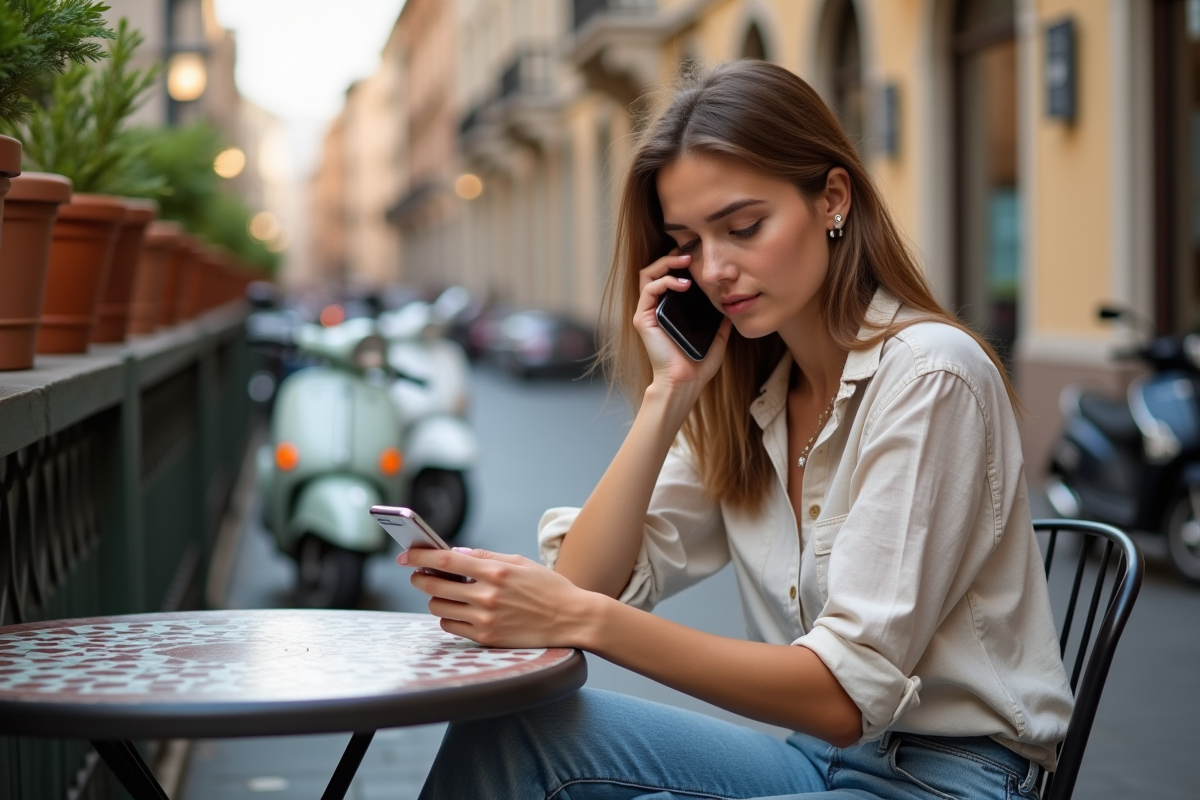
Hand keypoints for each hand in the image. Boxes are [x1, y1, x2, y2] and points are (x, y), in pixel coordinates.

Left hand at [399, 547, 597, 648]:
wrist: (571, 619)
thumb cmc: (547, 588)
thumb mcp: (519, 562)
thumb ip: (485, 557)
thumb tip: (456, 554)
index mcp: (495, 572)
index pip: (445, 560)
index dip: (420, 556)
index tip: (407, 554)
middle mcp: (487, 596)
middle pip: (434, 585)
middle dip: (420, 577)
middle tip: (419, 574)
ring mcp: (485, 619)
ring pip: (439, 607)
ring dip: (436, 598)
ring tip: (447, 592)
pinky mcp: (486, 638)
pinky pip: (451, 626)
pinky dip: (449, 616)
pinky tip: (460, 609)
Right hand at [635, 253, 732, 391]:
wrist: (684, 383)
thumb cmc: (697, 365)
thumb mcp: (717, 339)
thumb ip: (721, 323)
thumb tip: (732, 308)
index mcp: (669, 311)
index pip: (668, 278)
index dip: (678, 264)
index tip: (696, 257)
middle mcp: (655, 309)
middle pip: (655, 271)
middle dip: (670, 258)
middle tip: (689, 254)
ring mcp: (647, 313)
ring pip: (648, 275)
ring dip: (665, 264)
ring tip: (684, 262)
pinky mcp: (643, 319)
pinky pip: (649, 290)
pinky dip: (665, 281)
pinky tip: (683, 284)